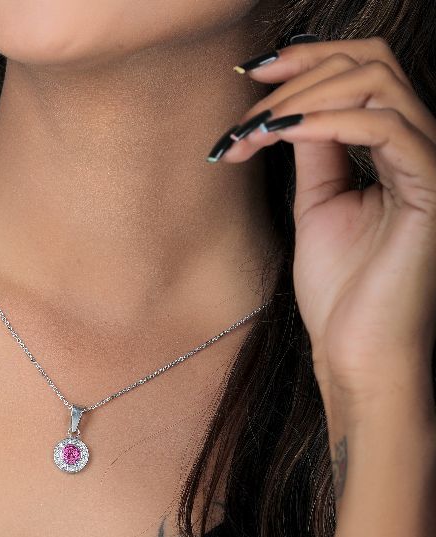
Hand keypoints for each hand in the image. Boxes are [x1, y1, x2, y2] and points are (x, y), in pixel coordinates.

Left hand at [218, 37, 435, 427]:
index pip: (360, 72)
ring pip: (374, 83)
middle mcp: (417, 146)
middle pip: (370, 61)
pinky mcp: (431, 189)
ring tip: (251, 133)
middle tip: (246, 112)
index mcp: (392, 149)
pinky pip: (382, 128)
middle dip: (297, 74)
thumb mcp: (318, 203)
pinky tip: (279, 136)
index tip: (249, 76)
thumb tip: (293, 108)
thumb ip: (315, 151)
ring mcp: (429, 164)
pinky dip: (323, 121)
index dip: (304, 61)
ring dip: (299, 99)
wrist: (356, 348)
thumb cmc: (340, 287)